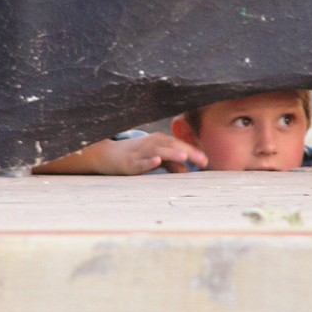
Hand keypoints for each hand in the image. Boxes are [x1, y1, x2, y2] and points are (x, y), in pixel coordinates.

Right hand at [32, 132, 207, 174]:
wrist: (106, 155)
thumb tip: (187, 171)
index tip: (206, 161)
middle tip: (203, 161)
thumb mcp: (155, 158)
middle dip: (188, 152)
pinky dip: (149, 161)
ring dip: (171, 153)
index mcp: (159, 141)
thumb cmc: (134, 156)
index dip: (193, 152)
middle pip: (172, 145)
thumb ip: (171, 164)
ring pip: (158, 151)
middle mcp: (151, 144)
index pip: (179, 144)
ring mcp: (140, 153)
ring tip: (184, 156)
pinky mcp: (129, 163)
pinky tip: (157, 161)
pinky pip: (140, 162)